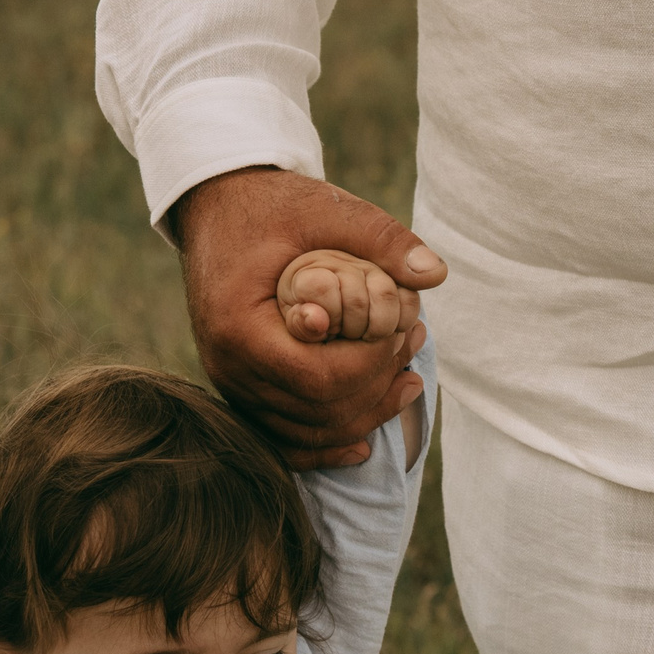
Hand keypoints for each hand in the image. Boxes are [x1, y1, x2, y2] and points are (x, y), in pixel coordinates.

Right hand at [175, 168, 444, 467]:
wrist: (218, 210)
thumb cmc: (271, 207)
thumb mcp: (325, 210)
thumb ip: (380, 239)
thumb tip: (436, 274)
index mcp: (239, 326)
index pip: (319, 378)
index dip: (373, 364)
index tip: (406, 328)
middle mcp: (228, 368)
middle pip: (316, 412)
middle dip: (376, 387)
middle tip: (413, 344)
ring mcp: (231, 385)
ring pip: (305, 433)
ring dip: (363, 414)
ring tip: (407, 377)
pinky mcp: (240, 390)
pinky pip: (282, 439)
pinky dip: (324, 446)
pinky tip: (362, 441)